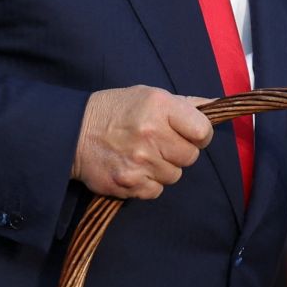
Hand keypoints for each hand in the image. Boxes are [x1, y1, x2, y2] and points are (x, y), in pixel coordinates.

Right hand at [72, 85, 213, 198]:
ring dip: (163, 168)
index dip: (199, 135)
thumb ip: (184, 104)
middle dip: (178, 151)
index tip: (189, 134)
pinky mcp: (128, 183)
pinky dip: (148, 183)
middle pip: (190, 156)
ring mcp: (140, 161)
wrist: (70, 133)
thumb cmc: (114, 111)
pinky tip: (134, 168)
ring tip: (142, 154)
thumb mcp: (148, 95)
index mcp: (160, 107)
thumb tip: (216, 106)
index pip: (203, 131)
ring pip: (175, 175)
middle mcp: (151, 134)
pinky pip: (157, 191)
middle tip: (159, 144)